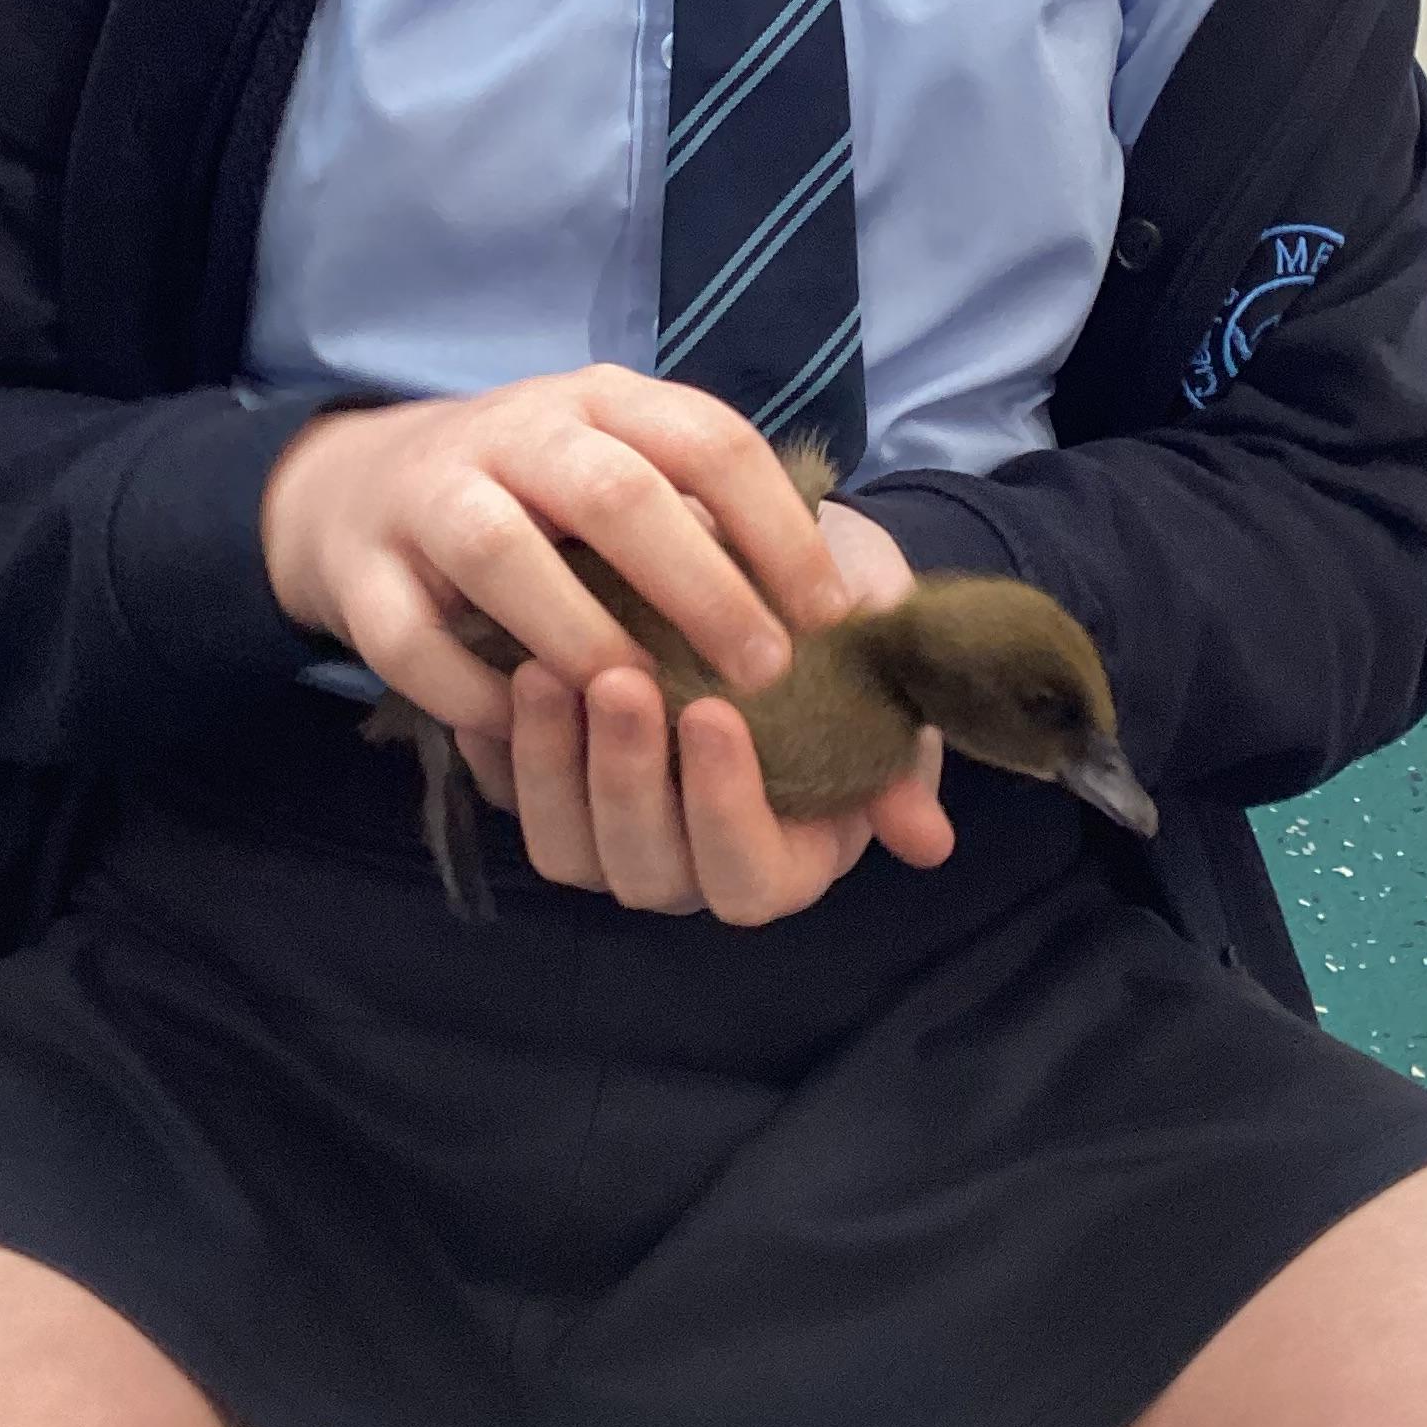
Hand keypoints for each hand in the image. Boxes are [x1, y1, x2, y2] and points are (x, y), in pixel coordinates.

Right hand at [258, 368, 852, 749]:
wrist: (358, 484)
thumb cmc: (540, 502)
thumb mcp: (635, 482)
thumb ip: (735, 545)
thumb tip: (880, 625)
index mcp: (605, 400)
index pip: (708, 439)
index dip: (777, 527)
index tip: (832, 616)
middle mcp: (518, 431)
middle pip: (613, 490)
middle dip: (699, 585)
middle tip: (764, 671)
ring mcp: (430, 493)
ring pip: (500, 550)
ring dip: (580, 630)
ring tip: (643, 700)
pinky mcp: (361, 568)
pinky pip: (410, 636)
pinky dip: (469, 691)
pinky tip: (526, 729)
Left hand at [455, 494, 953, 923]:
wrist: (759, 550)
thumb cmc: (831, 615)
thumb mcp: (877, 658)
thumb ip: (900, 743)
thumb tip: (925, 840)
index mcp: (786, 851)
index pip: (749, 877)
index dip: (728, 810)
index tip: (718, 713)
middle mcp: (692, 859)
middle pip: (647, 870)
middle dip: (628, 778)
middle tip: (621, 679)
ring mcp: (612, 829)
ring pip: (567, 847)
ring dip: (553, 764)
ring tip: (546, 668)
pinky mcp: (546, 785)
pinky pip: (508, 794)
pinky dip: (503, 741)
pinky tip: (501, 666)